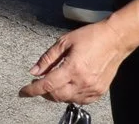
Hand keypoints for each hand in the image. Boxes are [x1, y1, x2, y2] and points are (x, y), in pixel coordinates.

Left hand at [19, 18, 135, 104]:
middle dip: (44, 92)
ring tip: (53, 83)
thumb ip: (47, 58)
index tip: (23, 92)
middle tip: (38, 84)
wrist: (115, 40)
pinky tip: (67, 87)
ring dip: (57, 94)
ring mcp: (93, 88)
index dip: (32, 90)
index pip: (47, 85)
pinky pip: (81, 100)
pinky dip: (71, 96)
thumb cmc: (90, 37)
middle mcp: (83, 82)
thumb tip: (34, 71)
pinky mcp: (100, 91)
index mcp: (72, 68)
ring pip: (68, 100)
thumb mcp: (64, 42)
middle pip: (57, 96)